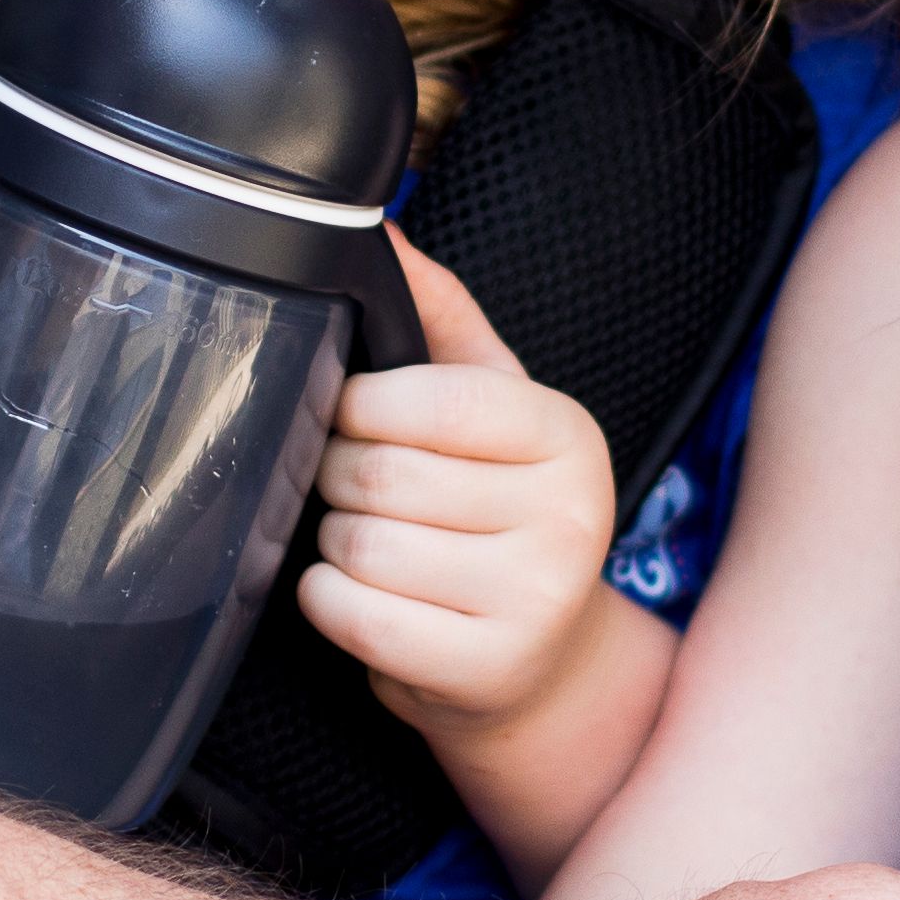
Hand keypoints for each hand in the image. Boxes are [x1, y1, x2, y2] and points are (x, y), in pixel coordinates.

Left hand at [298, 248, 622, 730]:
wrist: (540, 662)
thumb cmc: (497, 514)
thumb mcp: (491, 408)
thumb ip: (438, 315)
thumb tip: (381, 228)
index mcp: (568, 435)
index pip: (434, 398)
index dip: (364, 406)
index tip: (361, 419)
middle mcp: (571, 518)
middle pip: (384, 474)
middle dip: (340, 479)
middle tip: (360, 492)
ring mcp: (536, 601)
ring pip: (363, 546)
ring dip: (336, 545)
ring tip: (374, 547)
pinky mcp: (487, 671)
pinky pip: (354, 614)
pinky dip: (328, 602)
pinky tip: (361, 597)